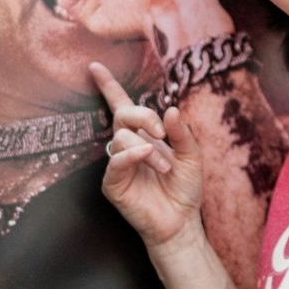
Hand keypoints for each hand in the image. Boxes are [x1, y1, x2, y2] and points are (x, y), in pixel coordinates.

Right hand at [91, 61, 205, 251]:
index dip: (108, 85)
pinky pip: (116, 161)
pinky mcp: (113, 184)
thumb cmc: (185, 189)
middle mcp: (127, 146)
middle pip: (122, 115)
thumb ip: (181, 132)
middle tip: (161, 132)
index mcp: (144, 135)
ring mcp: (118, 165)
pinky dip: (132, 154)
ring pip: (120, 138)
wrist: (182, 222)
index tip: (95, 65)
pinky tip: (148, 154)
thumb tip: (169, 109)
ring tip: (165, 166)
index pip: (121, 105)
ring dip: (147, 146)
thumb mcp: (192, 155)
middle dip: (143, 116)